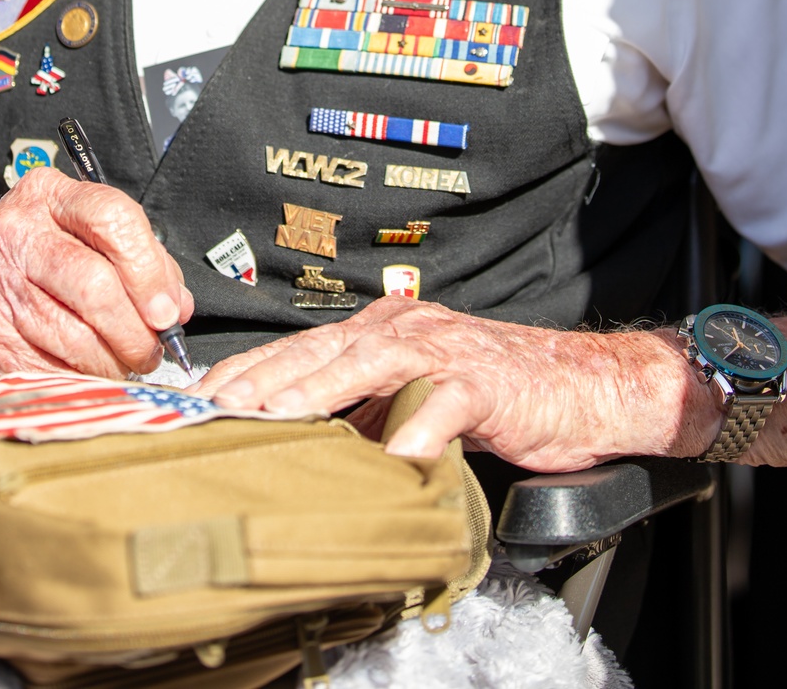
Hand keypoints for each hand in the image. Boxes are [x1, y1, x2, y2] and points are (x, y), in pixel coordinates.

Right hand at [0, 168, 193, 395]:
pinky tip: (87, 377)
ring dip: (114, 363)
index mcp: (46, 196)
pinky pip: (54, 370)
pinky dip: (83, 382)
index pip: (112, 215)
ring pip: (79, 337)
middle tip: (151, 349)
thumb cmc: (26, 275)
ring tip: (122, 365)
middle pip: (97, 284)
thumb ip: (134, 263)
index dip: (150, 269)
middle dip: (137, 330)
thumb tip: (176, 305)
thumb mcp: (74, 242)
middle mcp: (15, 234)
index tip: (167, 309)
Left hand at [196, 298, 721, 470]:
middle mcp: (407, 329)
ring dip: (318, 390)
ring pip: (370, 363)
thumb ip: (366, 408)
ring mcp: (445, 352)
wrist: (581, 383)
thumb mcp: (416, 397)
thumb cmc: (495, 392)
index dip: (253, 367)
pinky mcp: (485, 383)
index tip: (205, 393)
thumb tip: (303, 439)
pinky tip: (395, 457)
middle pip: (322, 348)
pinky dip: (419, 430)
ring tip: (277, 418)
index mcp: (385, 329)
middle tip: (217, 407)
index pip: (304, 345)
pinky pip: (446, 407)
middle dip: (265, 378)